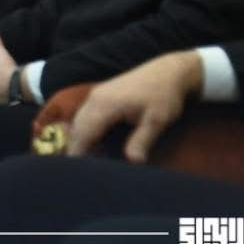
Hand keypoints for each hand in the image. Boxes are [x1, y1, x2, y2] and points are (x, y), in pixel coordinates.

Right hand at [66, 50, 202, 161]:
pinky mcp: (101, 94)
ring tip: (84, 160)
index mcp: (106, 104)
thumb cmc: (164, 96)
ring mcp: (97, 94)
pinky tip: (93, 143)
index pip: (84, 132)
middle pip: (77, 127)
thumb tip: (133, 162)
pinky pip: (85, 115)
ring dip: (79, 139)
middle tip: (76, 172)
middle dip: (74, 148)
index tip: (74, 171)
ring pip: (79, 120)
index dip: (77, 152)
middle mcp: (95, 98)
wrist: (168, 72)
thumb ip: (142, 141)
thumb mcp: (157, 120)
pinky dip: (84, 130)